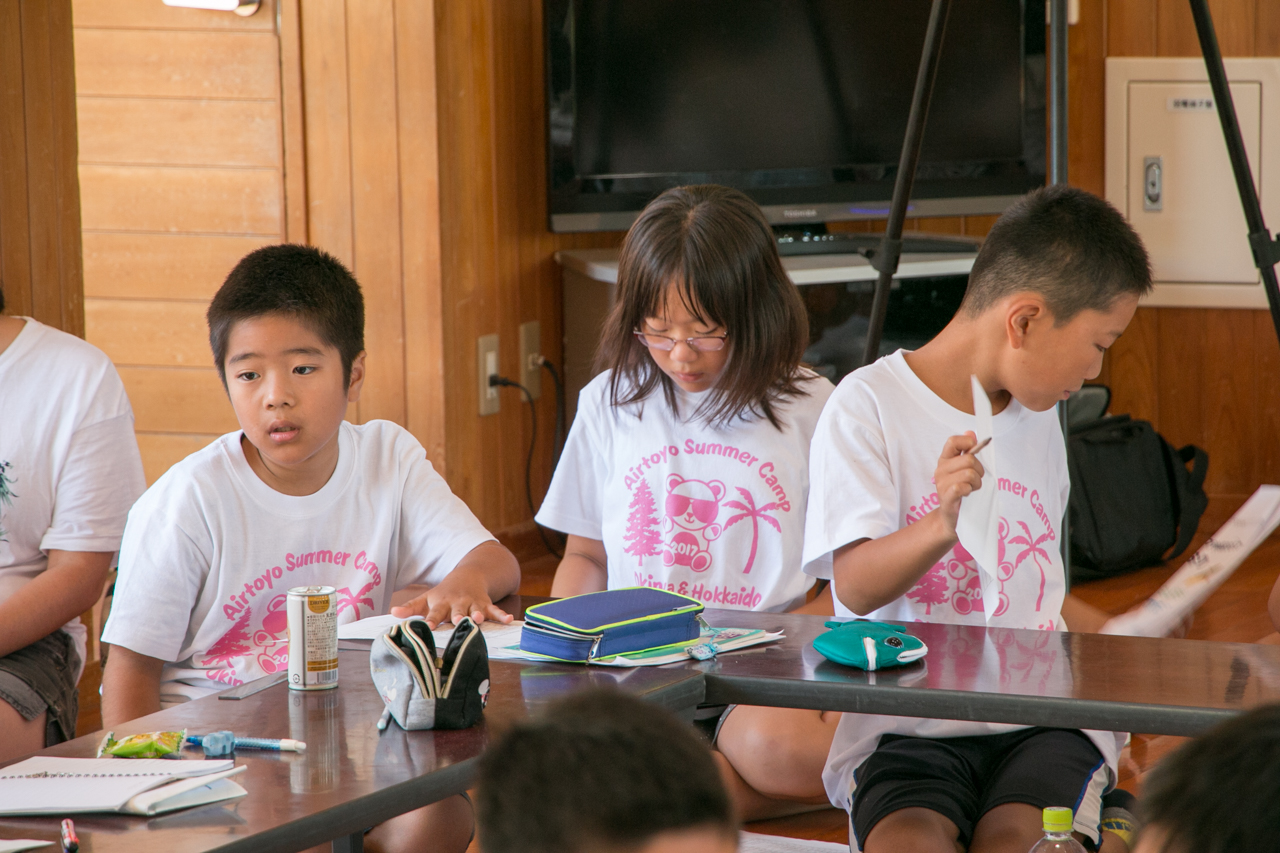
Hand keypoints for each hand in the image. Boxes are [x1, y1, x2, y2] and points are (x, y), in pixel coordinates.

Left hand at [391, 573, 513, 629]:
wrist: (468, 576)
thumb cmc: (444, 593)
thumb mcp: (427, 598)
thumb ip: (412, 608)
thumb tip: (393, 613)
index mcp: (442, 603)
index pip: (435, 613)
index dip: (433, 619)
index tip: (430, 626)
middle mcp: (458, 603)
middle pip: (457, 611)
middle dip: (458, 616)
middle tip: (458, 621)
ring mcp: (473, 603)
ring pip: (476, 610)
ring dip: (478, 614)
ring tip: (479, 619)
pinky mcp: (486, 604)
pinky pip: (494, 610)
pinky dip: (502, 615)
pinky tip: (509, 620)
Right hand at [933, 431, 984, 537]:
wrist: (952, 517)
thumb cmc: (960, 492)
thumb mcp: (964, 469)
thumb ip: (967, 451)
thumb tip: (970, 432)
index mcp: (945, 460)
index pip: (953, 441)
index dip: (967, 442)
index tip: (974, 451)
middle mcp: (940, 470)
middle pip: (969, 459)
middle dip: (979, 470)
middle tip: (975, 480)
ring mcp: (941, 484)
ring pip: (969, 474)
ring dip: (976, 483)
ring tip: (971, 489)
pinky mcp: (946, 497)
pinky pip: (961, 487)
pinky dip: (969, 490)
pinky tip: (966, 495)